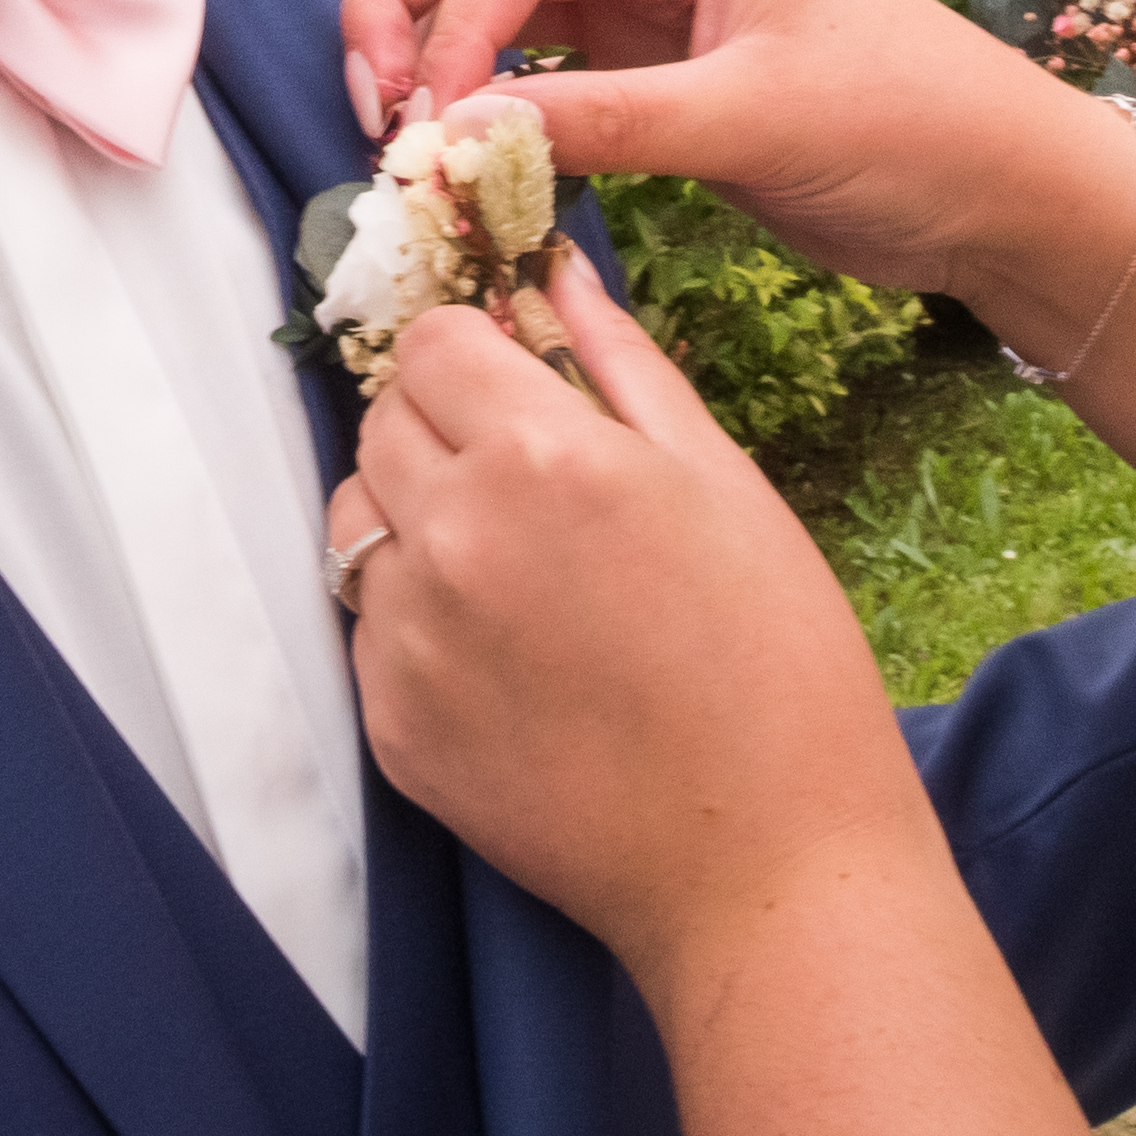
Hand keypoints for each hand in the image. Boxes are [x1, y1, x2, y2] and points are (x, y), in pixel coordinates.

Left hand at [330, 254, 929, 979]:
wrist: (764, 864)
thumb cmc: (777, 663)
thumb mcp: (721, 482)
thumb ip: (621, 364)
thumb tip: (556, 271)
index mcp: (541, 455)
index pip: (427, 344)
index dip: (471, 353)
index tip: (514, 381)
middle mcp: (452, 537)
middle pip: (380, 423)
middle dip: (440, 426)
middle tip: (529, 480)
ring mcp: (411, 639)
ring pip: (358, 523)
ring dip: (415, 520)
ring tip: (519, 573)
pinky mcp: (393, 727)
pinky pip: (370, 629)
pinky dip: (418, 622)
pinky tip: (513, 659)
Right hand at [337, 0, 1103, 322]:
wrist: (1002, 189)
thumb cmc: (915, 129)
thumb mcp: (760, 124)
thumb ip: (609, 121)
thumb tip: (455, 134)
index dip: (450, 25)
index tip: (423, 125)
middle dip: (407, 6)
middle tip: (380, 116)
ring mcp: (646, 7)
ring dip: (432, 47)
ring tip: (403, 139)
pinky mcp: (648, 71)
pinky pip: (533, 64)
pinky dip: (482, 98)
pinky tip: (462, 158)